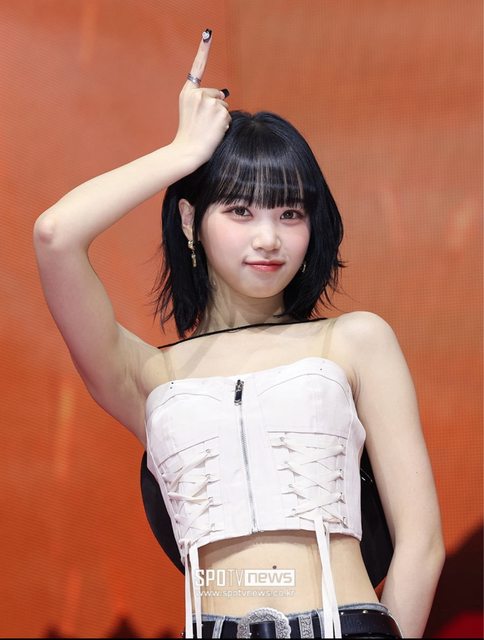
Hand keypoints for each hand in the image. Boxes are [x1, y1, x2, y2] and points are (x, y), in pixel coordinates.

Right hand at [172, 30, 230, 167]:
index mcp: (188, 93)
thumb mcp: (191, 113)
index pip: (197, 68)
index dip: (203, 49)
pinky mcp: (220, 110)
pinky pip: (229, 116)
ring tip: (208, 129)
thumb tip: (225, 93)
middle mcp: (198, 94)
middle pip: (218, 95)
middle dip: (216, 108)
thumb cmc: (189, 135)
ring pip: (224, 106)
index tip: (207, 33)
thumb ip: (203, 100)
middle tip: (204, 124)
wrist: (188, 151)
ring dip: (220, 118)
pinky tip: (214, 132)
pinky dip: (224, 125)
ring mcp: (209, 101)